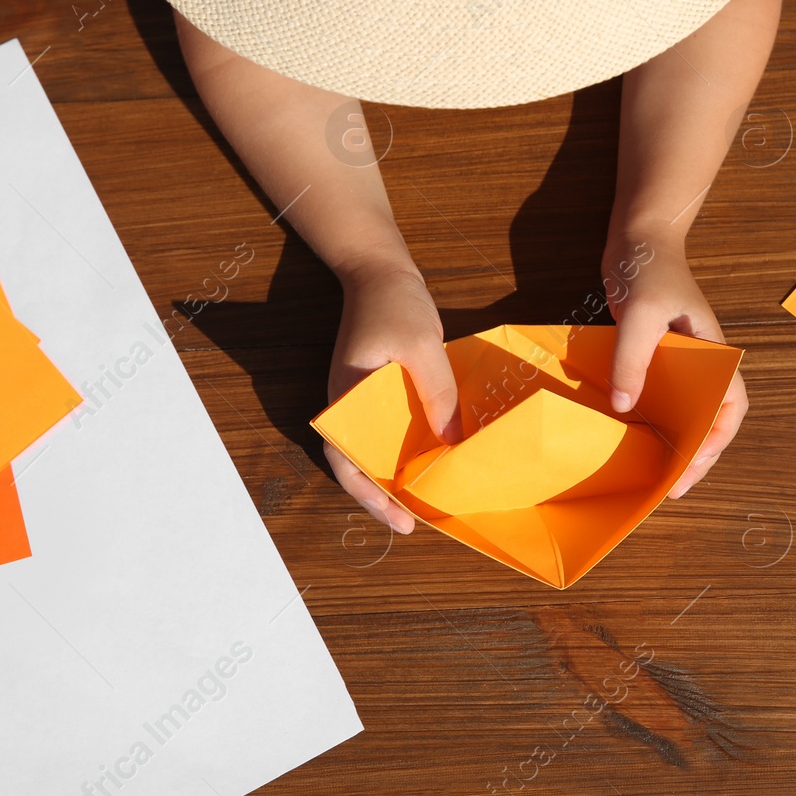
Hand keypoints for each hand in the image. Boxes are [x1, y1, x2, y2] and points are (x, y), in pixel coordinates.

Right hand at [326, 265, 461, 532]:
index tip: (399, 519)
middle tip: (412, 524)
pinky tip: (424, 461)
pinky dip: (397, 452)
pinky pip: (380, 431)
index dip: (369, 494)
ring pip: (366, 451)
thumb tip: (453, 442)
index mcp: (345, 397)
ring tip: (420, 503)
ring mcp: (355, 400)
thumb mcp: (423, 346)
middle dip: (380, 497)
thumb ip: (437, 392)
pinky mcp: (371, 392)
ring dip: (388, 478)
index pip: (346, 458)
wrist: (379, 271)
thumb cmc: (396, 304)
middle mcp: (343, 405)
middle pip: (353, 464)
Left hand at [602, 233, 747, 498]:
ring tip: (656, 475)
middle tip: (673, 488)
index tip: (693, 465)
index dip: (717, 439)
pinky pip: (659, 395)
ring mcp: (679, 361)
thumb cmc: (649, 270)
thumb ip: (632, 359)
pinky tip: (634, 438)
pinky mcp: (655, 356)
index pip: (730, 404)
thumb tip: (625, 407)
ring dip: (675, 441)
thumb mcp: (639, 314)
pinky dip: (652, 419)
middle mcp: (702, 362)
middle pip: (709, 417)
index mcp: (714, 352)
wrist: (637, 237)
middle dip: (696, 454)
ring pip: (685, 410)